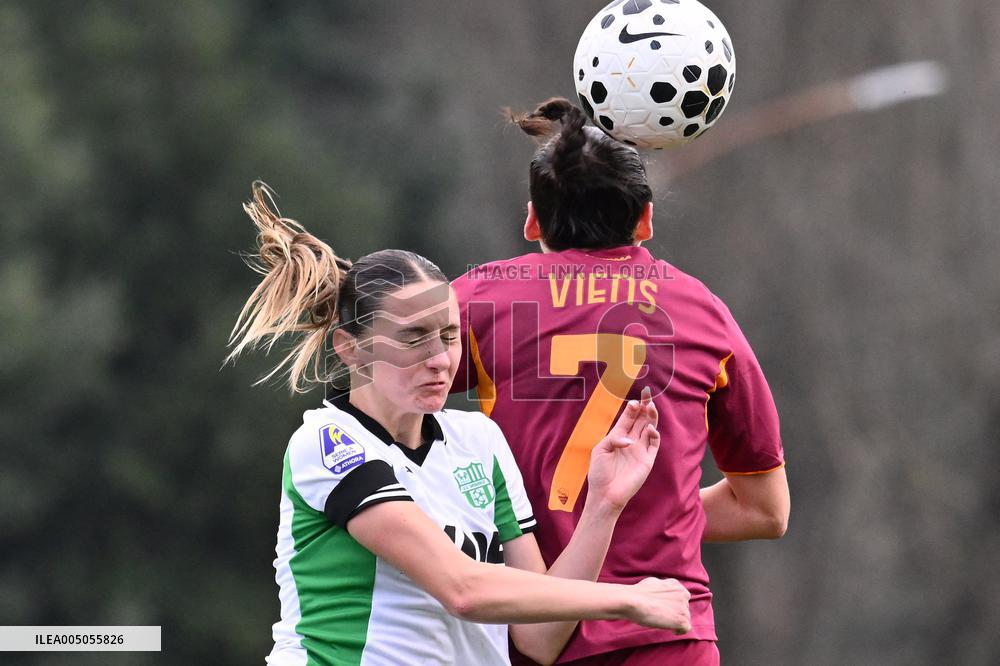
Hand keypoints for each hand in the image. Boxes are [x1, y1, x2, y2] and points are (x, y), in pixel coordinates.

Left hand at [587, 387, 660, 511]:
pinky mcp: (647, 460)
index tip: (636, 400)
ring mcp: (640, 450)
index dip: (633, 408)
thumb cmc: (599, 473)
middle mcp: (631, 441)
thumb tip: (629, 439)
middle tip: (648, 394)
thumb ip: (614, 439)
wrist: (605, 494)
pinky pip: (654, 444)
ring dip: (652, 417)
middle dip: (645, 407)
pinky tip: (650, 428)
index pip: (628, 418)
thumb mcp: (600, 450)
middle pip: (641, 420)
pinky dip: (654, 435)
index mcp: (618, 436)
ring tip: (652, 406)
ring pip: (649, 429)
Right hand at [627, 577, 691, 634]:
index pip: (681, 596)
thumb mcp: (653, 582)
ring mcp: (683, 608)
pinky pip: (686, 628)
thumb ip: (663, 587)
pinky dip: (680, 630)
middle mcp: (683, 594)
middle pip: (684, 607)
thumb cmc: (639, 592)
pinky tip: (673, 631)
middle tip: (663, 616)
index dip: (674, 603)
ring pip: (685, 617)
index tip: (667, 608)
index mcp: (676, 585)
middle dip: (676, 611)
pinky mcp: (681, 620)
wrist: (633, 601)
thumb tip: (662, 592)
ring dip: (676, 620)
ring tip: (665, 623)